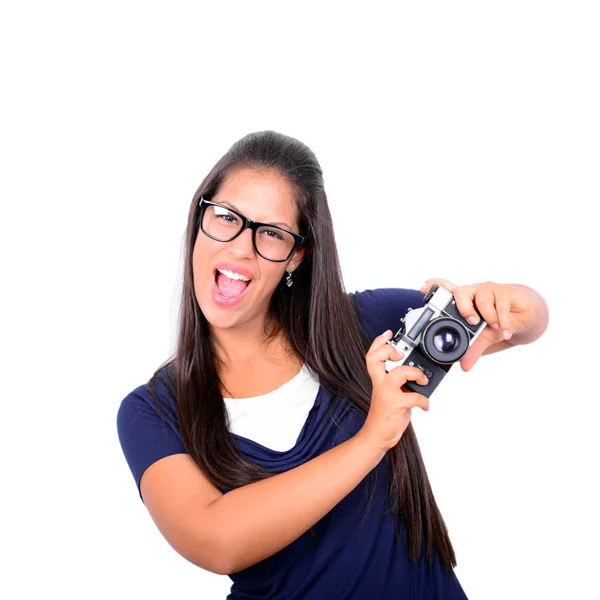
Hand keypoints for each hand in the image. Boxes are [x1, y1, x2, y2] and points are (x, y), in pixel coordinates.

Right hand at [359, 330, 429, 452]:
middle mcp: (380, 384)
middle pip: (376, 358)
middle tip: (400, 354)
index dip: (378, 342)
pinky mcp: (396, 405)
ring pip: (400, 372)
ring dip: (416, 373)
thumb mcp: (390, 394)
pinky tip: (425, 405)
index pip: (372, 356)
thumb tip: (417, 375)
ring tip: (422, 380)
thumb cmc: (385, 415)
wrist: (377, 436)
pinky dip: (424, 401)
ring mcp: (387, 394)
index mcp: (378, 379)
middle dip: (388, 350)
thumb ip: (399, 382)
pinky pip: (415, 397)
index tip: (388, 334)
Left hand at [420, 278, 536, 371]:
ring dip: (489, 316)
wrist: (521, 316)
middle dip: (465, 309)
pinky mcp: (504, 290)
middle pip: (461, 293)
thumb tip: (465, 365)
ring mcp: (487, 290)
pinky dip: (504, 320)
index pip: (445, 289)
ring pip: (482, 298)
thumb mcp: (483, 337)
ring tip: (495, 327)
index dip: (434, 286)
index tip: (423, 289)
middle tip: (473, 322)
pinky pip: (501, 304)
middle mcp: (472, 293)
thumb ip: (473, 349)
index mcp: (462, 302)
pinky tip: (505, 330)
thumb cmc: (497, 321)